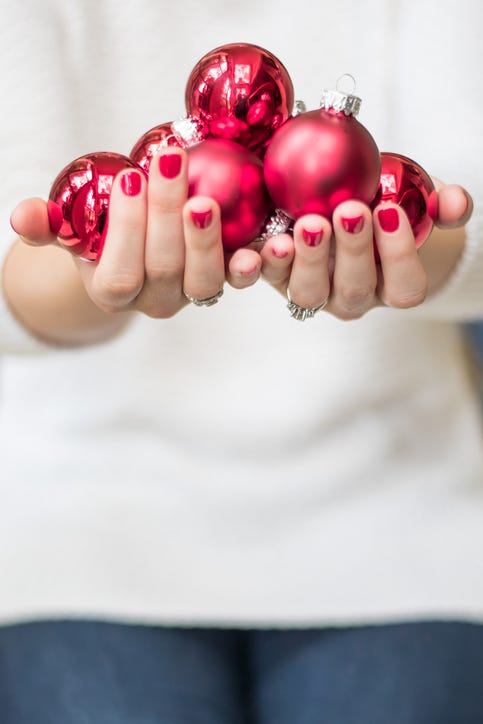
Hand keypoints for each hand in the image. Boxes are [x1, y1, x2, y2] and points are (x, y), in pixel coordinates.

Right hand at [10, 148, 262, 318]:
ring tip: (205, 198)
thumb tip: (22, 215)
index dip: (126, 231)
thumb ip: (49, 224)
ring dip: (208, 240)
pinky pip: (241, 277)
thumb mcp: (72, 227)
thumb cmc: (101, 231)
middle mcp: (155, 300)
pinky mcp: (225, 279)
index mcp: (114, 292)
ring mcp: (192, 294)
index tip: (130, 177)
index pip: (119, 274)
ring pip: (205, 280)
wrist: (136, 245)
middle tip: (169, 162)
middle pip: (164, 268)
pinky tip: (263, 239)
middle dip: (165, 215)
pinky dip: (254, 262)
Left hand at [256, 181, 472, 319]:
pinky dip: (263, 265)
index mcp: (391, 287)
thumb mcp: (419, 202)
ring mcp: (314, 292)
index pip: (404, 287)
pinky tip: (267, 243)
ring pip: (309, 293)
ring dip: (309, 259)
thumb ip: (443, 204)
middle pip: (354, 289)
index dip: (399, 255)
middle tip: (350, 211)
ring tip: (309, 224)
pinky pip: (267, 280)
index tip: (391, 211)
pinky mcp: (277, 278)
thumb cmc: (387, 208)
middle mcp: (351, 297)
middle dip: (352, 251)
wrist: (343, 208)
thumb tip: (454, 203)